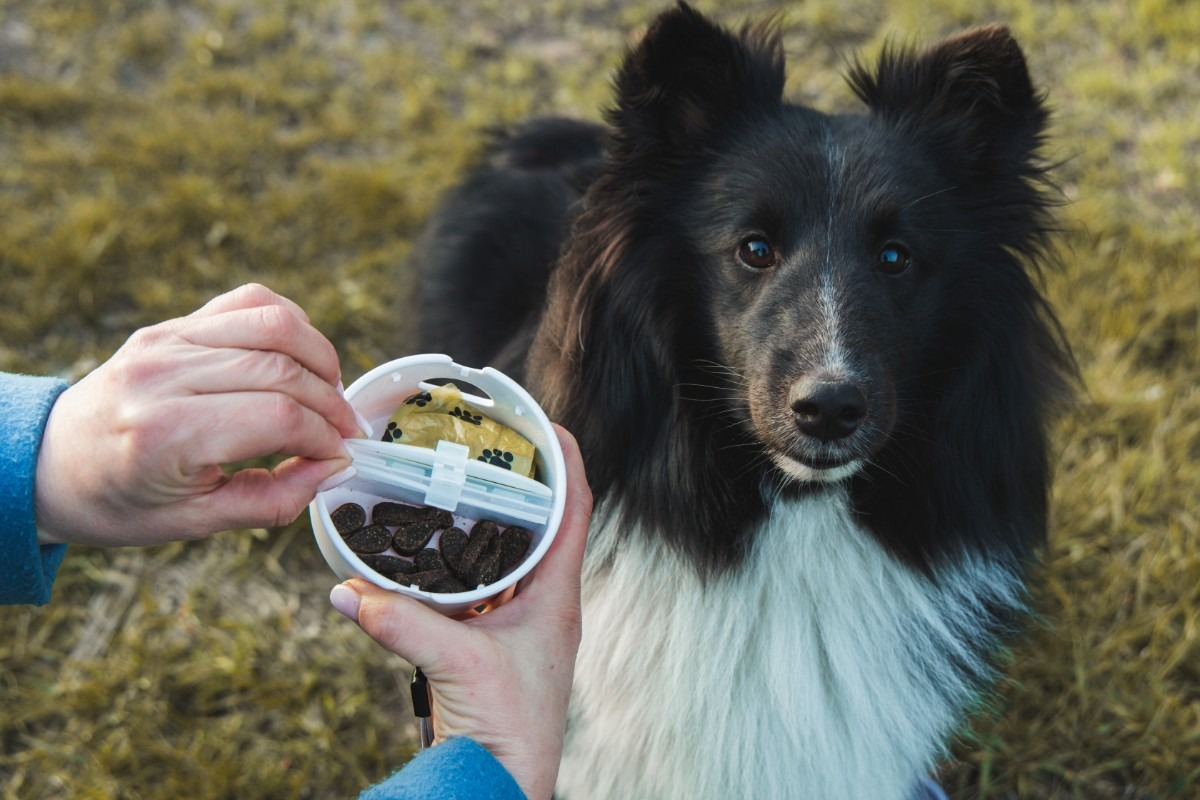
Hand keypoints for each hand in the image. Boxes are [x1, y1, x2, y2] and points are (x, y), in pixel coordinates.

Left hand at [35, 283, 364, 546]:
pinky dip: (289, 323)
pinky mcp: (171, 325)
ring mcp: (166, 339)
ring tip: (330, 391)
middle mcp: (163, 375)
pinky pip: (249, 302)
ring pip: (274, 323)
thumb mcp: (196, 522)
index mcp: (164, 434)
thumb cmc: (120, 501)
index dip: (323, 437)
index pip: (277, 417)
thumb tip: (332, 470)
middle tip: (346, 431)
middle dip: (330, 402)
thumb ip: (272, 499)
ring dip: (319, 356)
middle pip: (282, 369)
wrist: (51, 463)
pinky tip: (300, 358)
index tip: (340, 457)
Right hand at [330, 425, 591, 799]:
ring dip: (481, 519)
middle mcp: (543, 601)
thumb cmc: (509, 731)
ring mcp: (517, 622)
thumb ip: (403, 623)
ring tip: (450, 482)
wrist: (501, 785)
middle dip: (515, 480)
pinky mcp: (488, 642)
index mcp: (557, 596)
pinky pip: (473, 586)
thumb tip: (348, 590)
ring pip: (505, 553)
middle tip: (483, 444)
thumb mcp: (457, 664)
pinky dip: (451, 563)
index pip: (576, 509)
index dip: (566, 460)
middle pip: (540, 522)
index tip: (543, 422)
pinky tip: (422, 551)